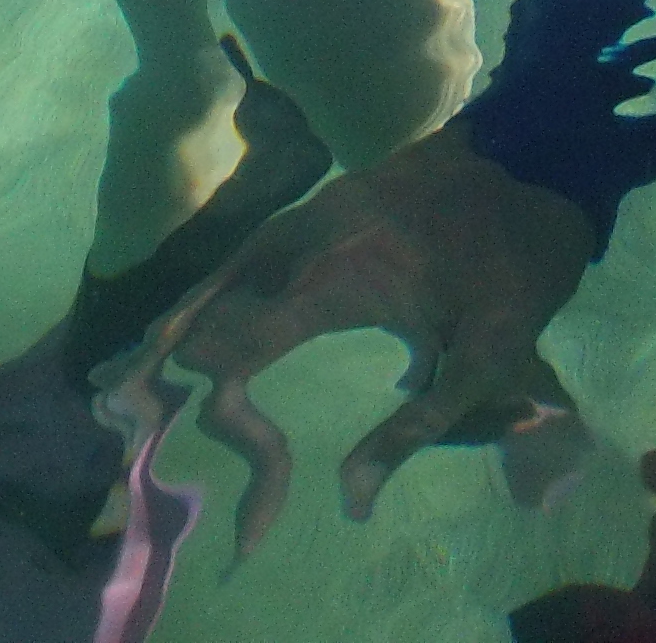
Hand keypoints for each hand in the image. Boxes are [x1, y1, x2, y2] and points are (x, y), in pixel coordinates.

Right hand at [138, 123, 598, 550]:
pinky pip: (252, 248)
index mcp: (334, 275)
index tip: (203, 464)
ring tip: (138, 363)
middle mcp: (306, 238)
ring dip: (184, 317)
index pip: (243, 345)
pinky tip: (202, 309)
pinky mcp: (326, 204)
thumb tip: (347, 499)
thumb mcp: (483, 359)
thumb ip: (416, 430)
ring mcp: (313, 213)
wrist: (539, 155)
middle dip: (166, 357)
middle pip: (215, 302)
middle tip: (116, 401)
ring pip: (227, 267)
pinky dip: (217, 283)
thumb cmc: (516, 266)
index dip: (221, 410)